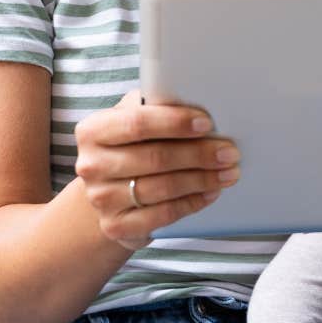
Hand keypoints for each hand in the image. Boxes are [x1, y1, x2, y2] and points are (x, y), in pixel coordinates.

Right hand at [74, 90, 240, 249]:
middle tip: (230, 152)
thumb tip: (197, 97)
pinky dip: (192, 203)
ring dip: (202, 179)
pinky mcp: (116, 226)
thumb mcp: (134, 119)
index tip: (207, 123)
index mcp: (93, 130)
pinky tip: (210, 192)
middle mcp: (91, 165)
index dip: (175, 123)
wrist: (107, 190)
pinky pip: (163, 215)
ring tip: (228, 172)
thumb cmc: (130, 146)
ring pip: (162, 188)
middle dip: (199, 154)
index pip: (137, 123)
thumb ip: (155, 106)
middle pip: (155, 158)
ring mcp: (101, 199)